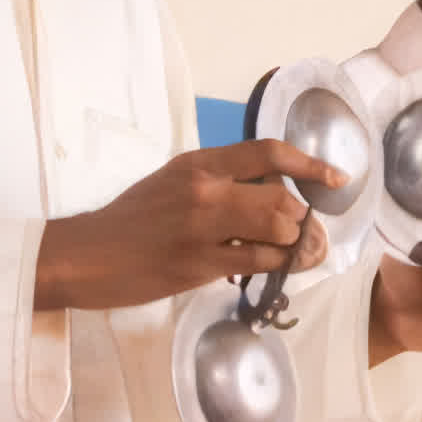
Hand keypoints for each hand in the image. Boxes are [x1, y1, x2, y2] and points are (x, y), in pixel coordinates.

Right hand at [34, 142, 338, 316]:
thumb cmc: (130, 220)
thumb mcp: (173, 182)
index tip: (335, 178)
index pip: (267, 152)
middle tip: (306, 233)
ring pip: (278, 229)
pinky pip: (259, 263)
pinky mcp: (199, 265)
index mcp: (199, 163)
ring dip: (297, 245)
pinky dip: (277, 266)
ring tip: (297, 254)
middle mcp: (204, 189)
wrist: (86, 255)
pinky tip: (275, 269)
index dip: (310, 163)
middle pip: (282, 195)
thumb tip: (271, 192)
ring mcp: (202, 228)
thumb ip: (219, 182)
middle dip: (304, 218)